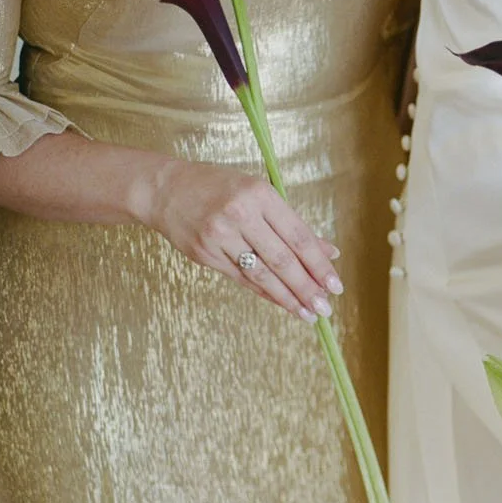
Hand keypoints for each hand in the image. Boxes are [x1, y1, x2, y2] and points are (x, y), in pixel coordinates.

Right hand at [139, 159, 342, 320]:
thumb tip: (330, 252)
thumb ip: (293, 224)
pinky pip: (242, 279)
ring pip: (262, 274)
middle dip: (307, 287)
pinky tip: (283, 303)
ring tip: (309, 313)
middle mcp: (239, 215)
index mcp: (259, 195)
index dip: (319, 264)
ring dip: (289, 298)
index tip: (335, 285)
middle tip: (325, 308)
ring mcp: (219, 236)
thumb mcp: (260, 194)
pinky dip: (266, 293)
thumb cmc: (221, 189)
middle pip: (282, 259)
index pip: (298, 237)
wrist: (165, 190)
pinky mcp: (205, 255)